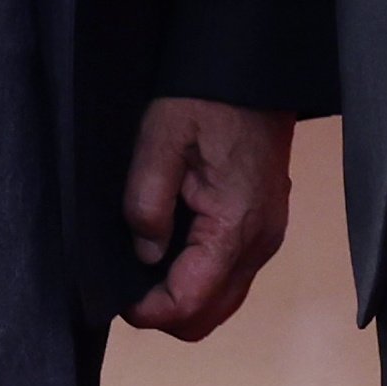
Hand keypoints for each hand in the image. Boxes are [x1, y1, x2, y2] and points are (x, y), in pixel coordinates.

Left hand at [122, 98, 294, 337]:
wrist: (254, 69)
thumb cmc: (205, 100)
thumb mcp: (160, 141)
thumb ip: (147, 204)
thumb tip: (145, 255)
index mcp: (235, 227)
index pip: (191, 302)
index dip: (149, 312)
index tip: (118, 297)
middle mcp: (260, 243)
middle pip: (210, 316)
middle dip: (166, 313)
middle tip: (130, 287)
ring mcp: (268, 237)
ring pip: (224, 300)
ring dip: (185, 296)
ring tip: (148, 268)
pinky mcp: (267, 225)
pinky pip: (233, 274)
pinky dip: (202, 277)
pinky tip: (175, 248)